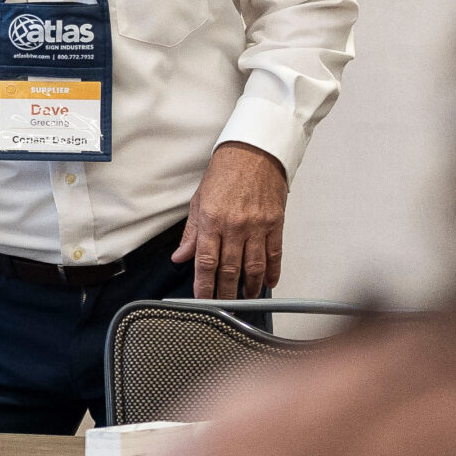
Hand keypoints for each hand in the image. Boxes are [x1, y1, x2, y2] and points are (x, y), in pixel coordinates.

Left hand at [171, 143, 287, 297]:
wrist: (254, 151)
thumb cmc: (225, 171)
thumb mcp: (199, 201)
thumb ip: (191, 233)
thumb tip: (181, 256)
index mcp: (212, 220)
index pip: (206, 262)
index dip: (204, 285)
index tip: (202, 299)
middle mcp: (234, 225)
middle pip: (230, 269)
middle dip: (226, 292)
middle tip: (224, 305)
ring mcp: (257, 225)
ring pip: (254, 266)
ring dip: (250, 286)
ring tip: (246, 298)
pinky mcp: (275, 222)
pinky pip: (274, 253)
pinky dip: (272, 271)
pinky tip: (268, 282)